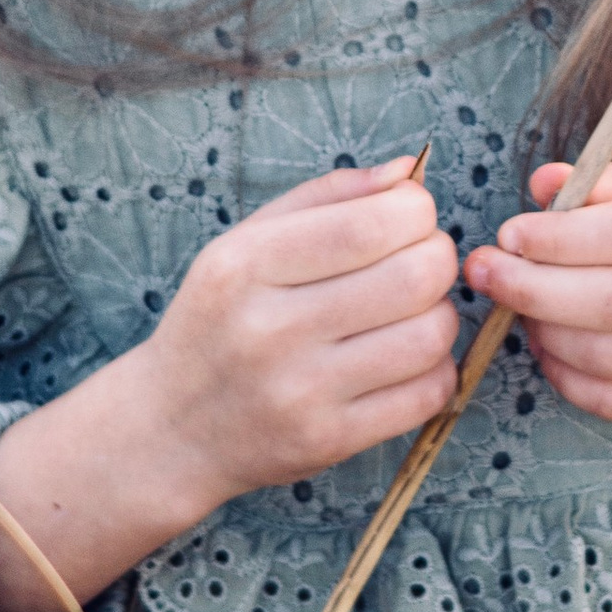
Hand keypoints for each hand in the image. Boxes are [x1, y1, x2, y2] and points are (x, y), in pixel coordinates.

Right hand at [140, 157, 460, 517]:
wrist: (171, 428)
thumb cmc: (220, 321)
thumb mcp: (246, 243)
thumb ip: (327, 196)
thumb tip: (409, 171)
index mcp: (246, 266)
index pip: (369, 224)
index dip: (416, 211)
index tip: (410, 217)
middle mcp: (270, 330)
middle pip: (414, 276)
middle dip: (437, 258)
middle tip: (419, 261)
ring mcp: (300, 392)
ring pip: (430, 336)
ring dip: (440, 314)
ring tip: (411, 312)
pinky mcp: (329, 440)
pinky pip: (427, 394)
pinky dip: (435, 368)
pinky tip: (405, 358)